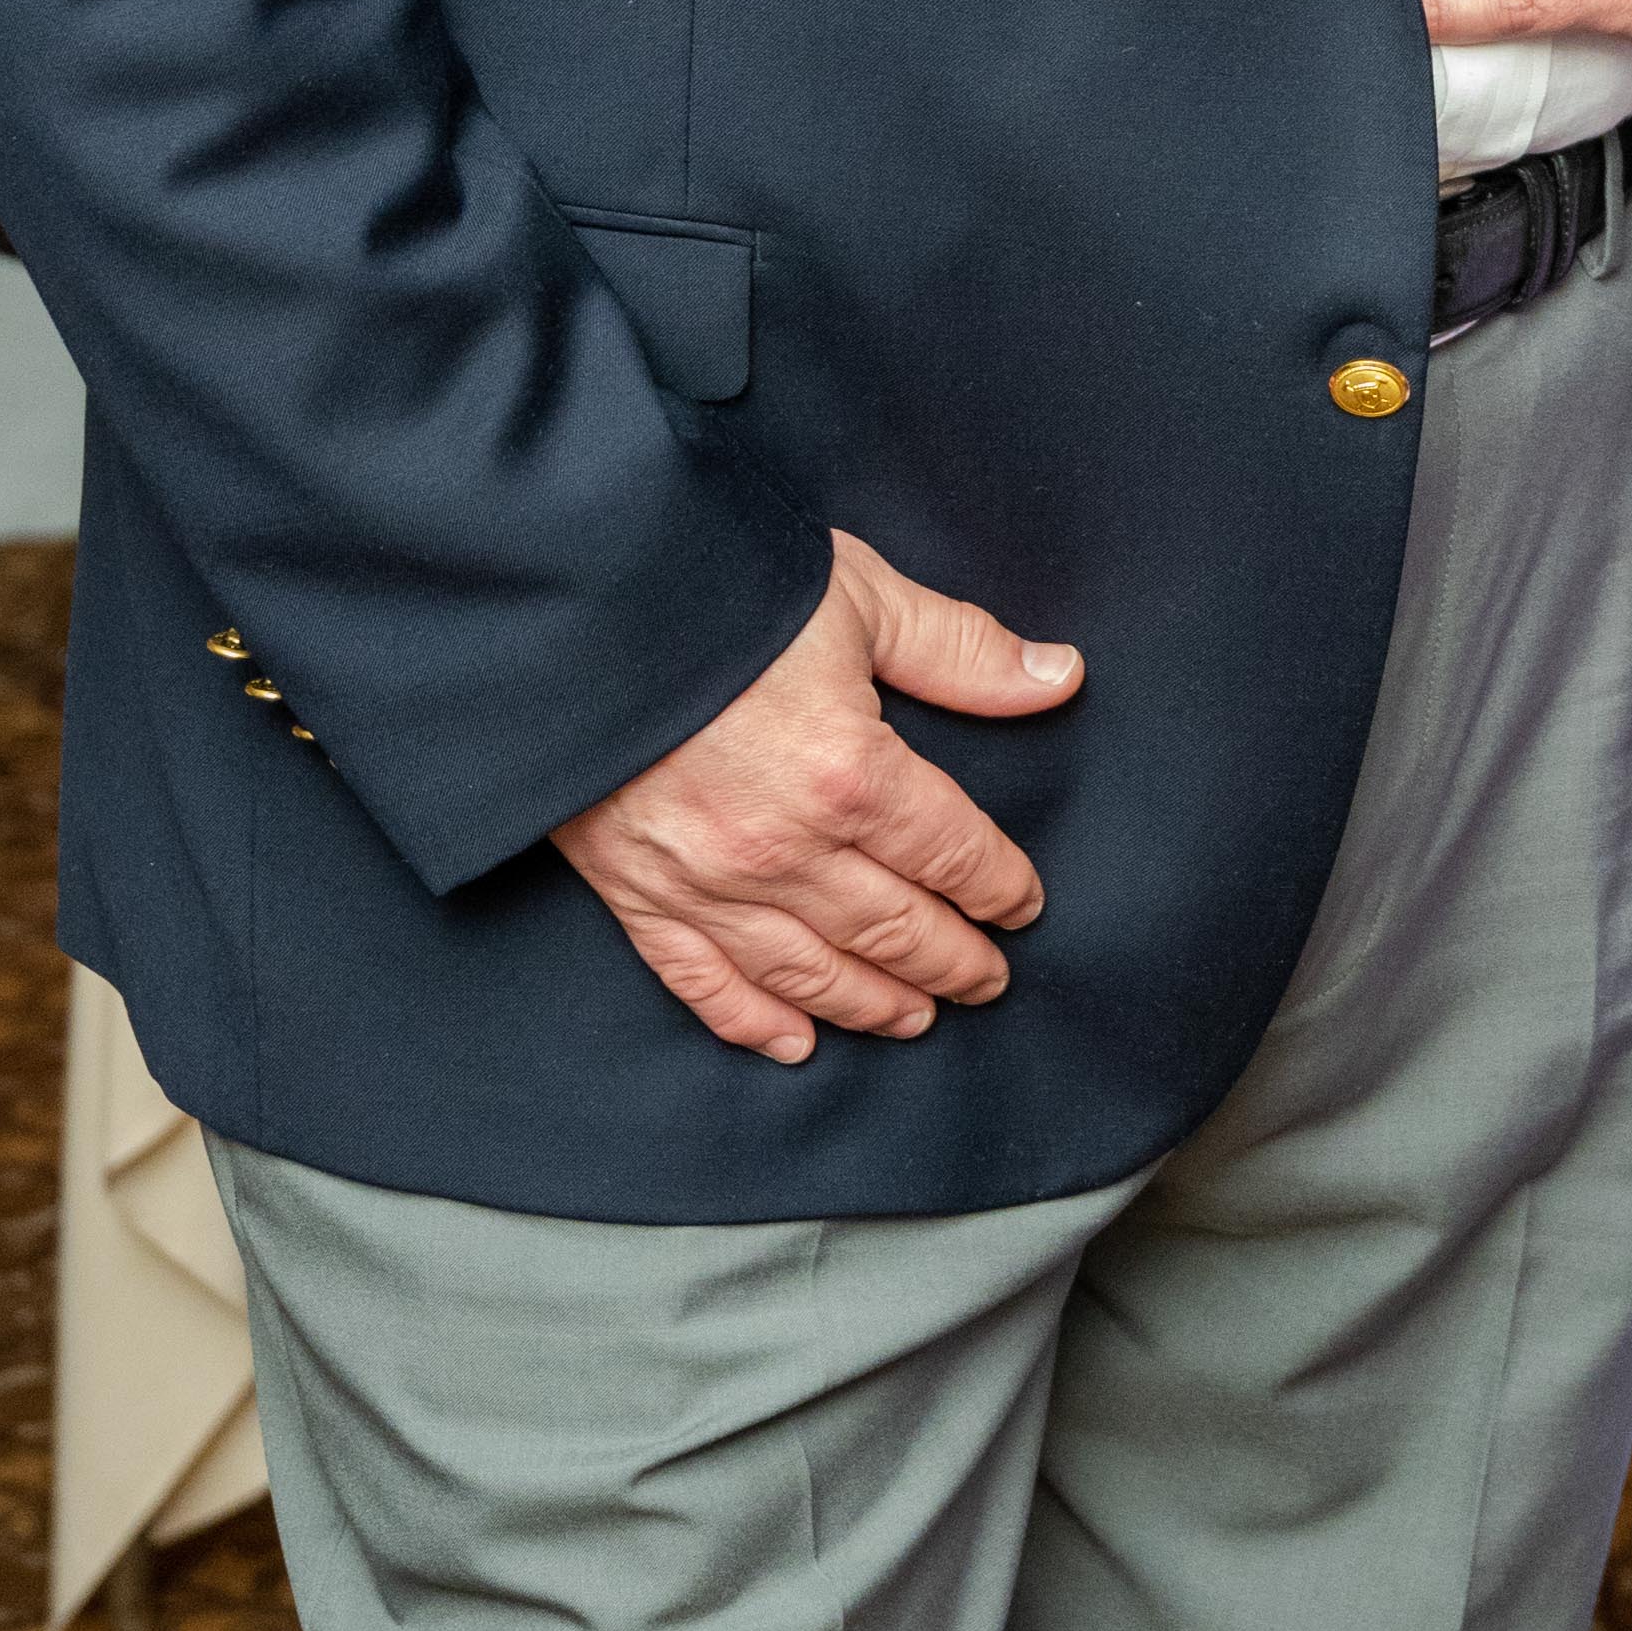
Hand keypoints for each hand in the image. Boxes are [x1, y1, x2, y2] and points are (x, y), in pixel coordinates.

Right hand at [552, 533, 1080, 1066]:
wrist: (573, 607)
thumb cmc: (720, 587)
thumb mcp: (857, 594)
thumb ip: (960, 648)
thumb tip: (1058, 677)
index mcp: (851, 774)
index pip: (953, 855)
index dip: (999, 887)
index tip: (1022, 905)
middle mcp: (785, 848)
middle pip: (893, 929)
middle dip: (951, 960)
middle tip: (987, 981)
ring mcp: (707, 882)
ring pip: (811, 972)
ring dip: (873, 1003)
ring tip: (916, 1017)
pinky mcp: (637, 892)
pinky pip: (703, 981)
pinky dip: (752, 1021)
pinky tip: (793, 1043)